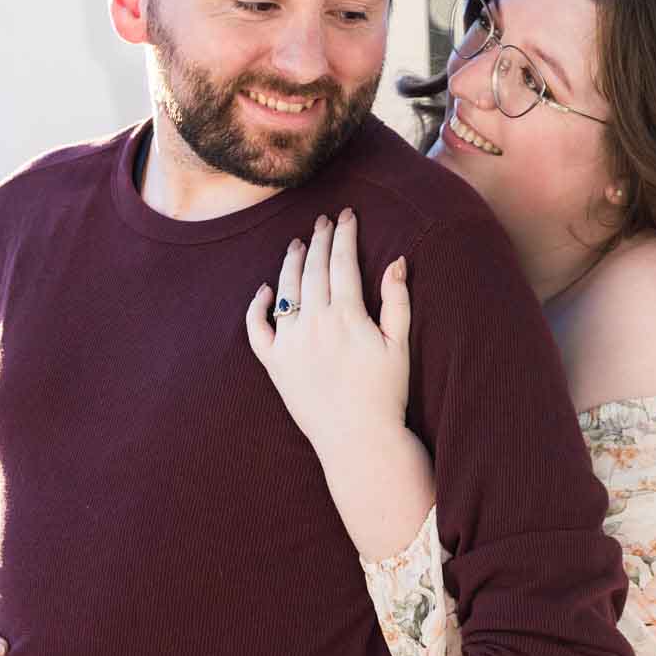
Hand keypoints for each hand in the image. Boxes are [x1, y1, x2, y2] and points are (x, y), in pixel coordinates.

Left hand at [245, 209, 410, 467]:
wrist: (358, 440)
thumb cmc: (385, 393)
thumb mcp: (399, 344)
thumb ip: (397, 300)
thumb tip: (397, 260)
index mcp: (347, 316)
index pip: (342, 262)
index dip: (344, 235)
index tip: (347, 216)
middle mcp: (314, 324)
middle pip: (313, 269)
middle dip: (319, 240)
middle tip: (324, 222)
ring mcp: (290, 343)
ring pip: (285, 290)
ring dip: (291, 263)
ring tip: (297, 244)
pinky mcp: (274, 363)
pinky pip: (257, 329)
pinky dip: (257, 307)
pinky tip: (264, 291)